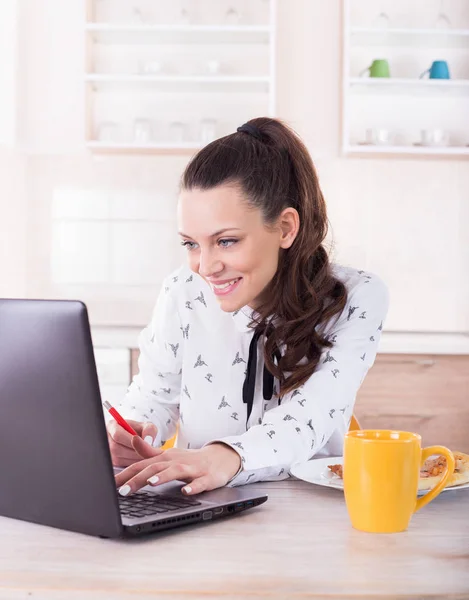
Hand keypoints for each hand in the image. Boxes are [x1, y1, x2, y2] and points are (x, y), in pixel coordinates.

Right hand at [107, 419, 159, 467]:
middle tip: (152, 453)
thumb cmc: (141, 431)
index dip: (131, 441)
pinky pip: (122, 466)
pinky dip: (134, 464)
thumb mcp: (148, 426)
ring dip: (136, 459)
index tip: (146, 444)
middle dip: (136, 452)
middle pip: (117, 449)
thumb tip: (147, 439)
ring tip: (149, 456)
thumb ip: (149, 429)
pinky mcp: (112, 463)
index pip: (118, 435)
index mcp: (112, 426)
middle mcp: (106, 439)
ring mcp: (108, 452)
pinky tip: (143, 460)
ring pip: (120, 459)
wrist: (140, 440)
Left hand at [115, 439, 241, 495]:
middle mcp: (176, 462)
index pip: (141, 465)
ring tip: (150, 484)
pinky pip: (200, 483)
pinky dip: (193, 487)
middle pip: (154, 468)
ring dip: (163, 477)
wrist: (220, 458)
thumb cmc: (190, 460)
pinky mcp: (207, 478)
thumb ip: (149, 452)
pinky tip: (185, 492)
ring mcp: (192, 469)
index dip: (125, 474)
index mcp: (165, 458)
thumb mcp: (168, 455)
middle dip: (138, 478)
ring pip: (175, 472)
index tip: (109, 483)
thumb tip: (132, 441)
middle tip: (122, 490)